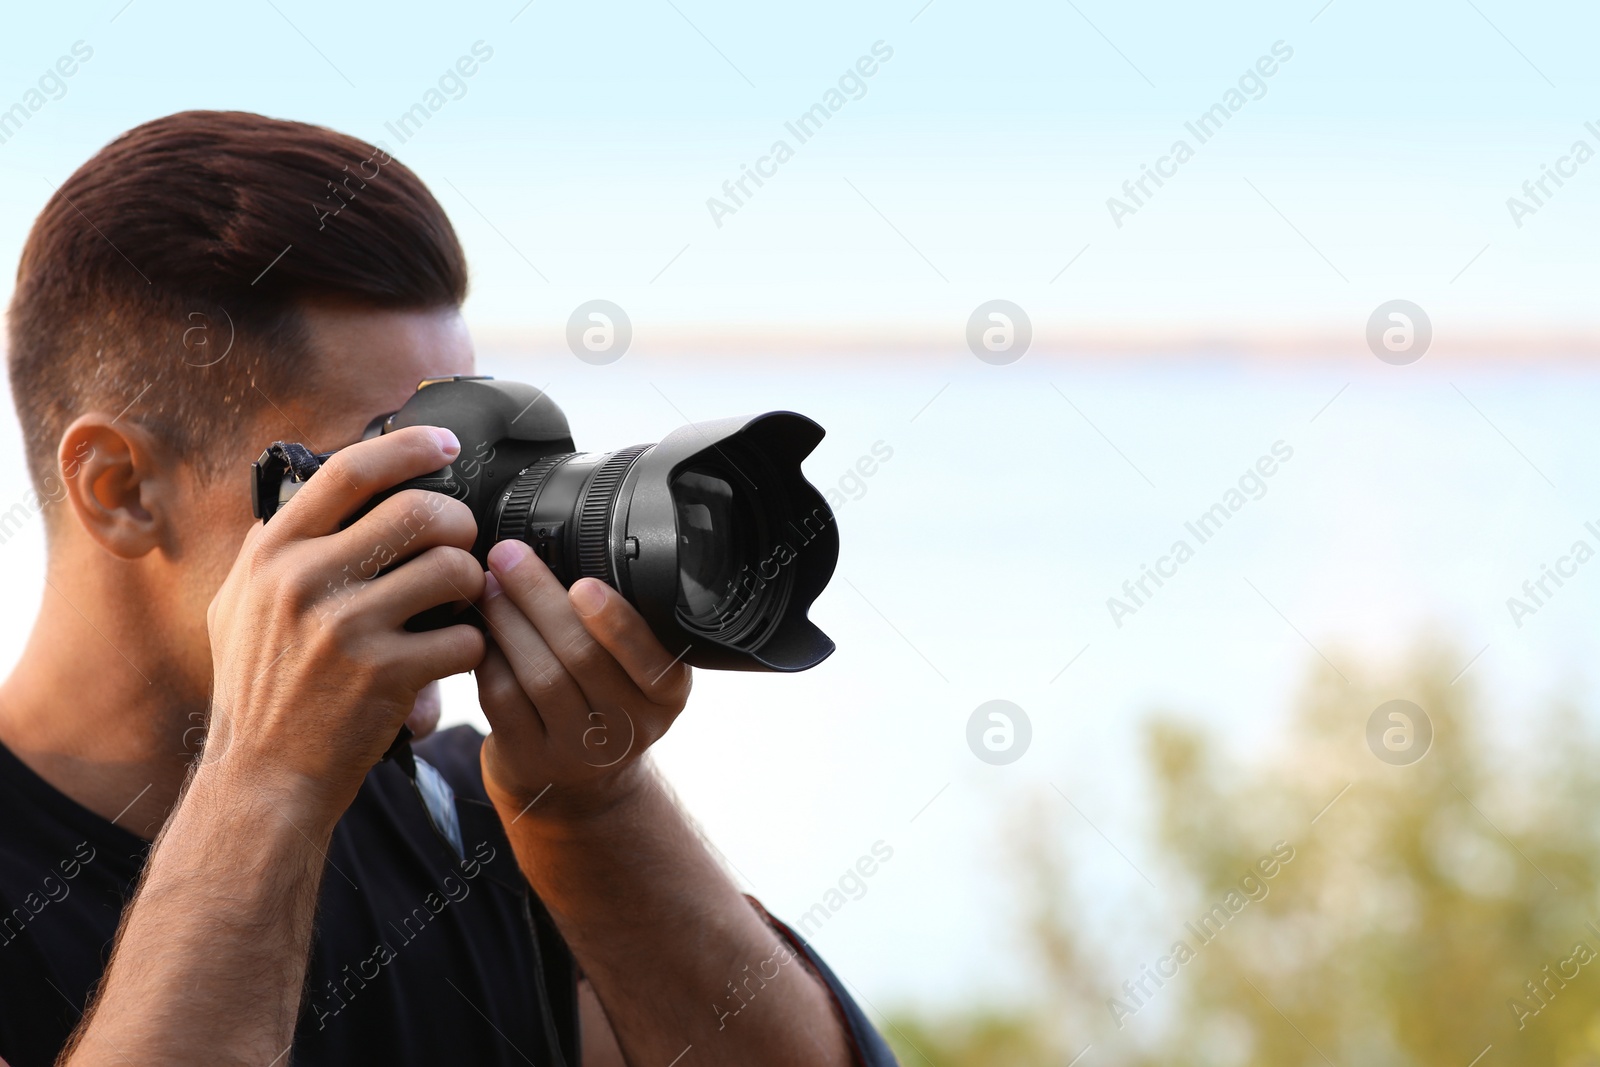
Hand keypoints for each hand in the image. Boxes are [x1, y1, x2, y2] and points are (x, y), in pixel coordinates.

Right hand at [203, 426, 485, 830]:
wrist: (263, 774)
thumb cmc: (259, 687)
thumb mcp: (239, 604)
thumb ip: (274, 548)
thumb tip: (313, 489)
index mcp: (274, 553)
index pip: (351, 471)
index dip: (409, 447)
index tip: (445, 445)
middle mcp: (305, 581)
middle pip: (421, 511)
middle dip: (459, 524)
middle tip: (462, 545)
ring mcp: (346, 627)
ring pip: (454, 568)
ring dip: (472, 585)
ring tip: (460, 604)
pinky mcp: (386, 675)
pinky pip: (466, 637)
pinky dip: (473, 646)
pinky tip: (454, 657)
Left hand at [474, 539, 692, 823]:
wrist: (575, 783)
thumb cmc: (602, 701)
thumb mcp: (634, 670)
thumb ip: (617, 625)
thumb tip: (568, 544)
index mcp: (667, 694)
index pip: (649, 657)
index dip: (616, 621)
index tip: (584, 582)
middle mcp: (630, 728)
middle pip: (583, 657)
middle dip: (541, 598)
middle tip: (509, 556)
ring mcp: (579, 752)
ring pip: (540, 675)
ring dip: (508, 621)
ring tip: (488, 584)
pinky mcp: (531, 762)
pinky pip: (504, 699)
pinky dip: (488, 657)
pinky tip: (480, 630)